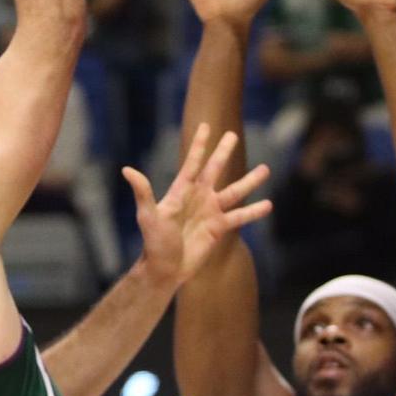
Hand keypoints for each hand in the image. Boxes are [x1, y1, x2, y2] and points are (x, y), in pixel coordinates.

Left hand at [129, 123, 272, 290]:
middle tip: (233, 134)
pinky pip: (240, 217)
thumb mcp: (148, 216)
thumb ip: (143, 193)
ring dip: (249, 181)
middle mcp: (198, 197)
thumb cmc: (154, 242)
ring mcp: (210, 212)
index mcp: (181, 191)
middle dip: (223, 152)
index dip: (199, 145)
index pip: (192, 163)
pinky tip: (268, 205)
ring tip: (266, 169)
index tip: (206, 126)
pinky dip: (254, 211)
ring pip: (234, 192)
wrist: (166, 269)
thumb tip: (127, 170)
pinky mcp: (219, 228)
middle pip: (215, 170)